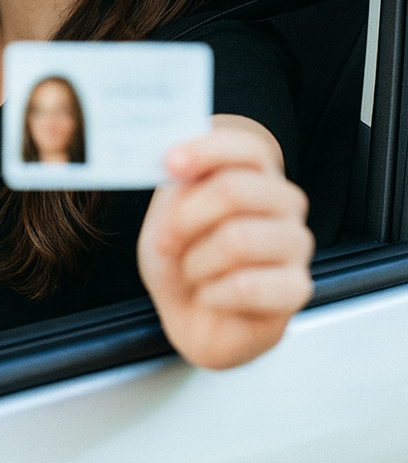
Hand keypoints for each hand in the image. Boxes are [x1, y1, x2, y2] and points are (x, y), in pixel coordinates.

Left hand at [137, 114, 313, 369]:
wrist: (192, 316)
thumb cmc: (181, 258)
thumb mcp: (165, 216)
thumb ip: (177, 187)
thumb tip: (177, 165)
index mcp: (252, 173)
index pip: (246, 146)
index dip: (205, 150)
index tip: (169, 163)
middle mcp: (282, 201)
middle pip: (235, 189)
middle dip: (185, 217)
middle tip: (165, 239)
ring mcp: (295, 242)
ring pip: (238, 239)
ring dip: (196, 261)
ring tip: (191, 272)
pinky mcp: (297, 287)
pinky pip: (248, 286)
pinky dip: (213, 293)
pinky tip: (209, 295)